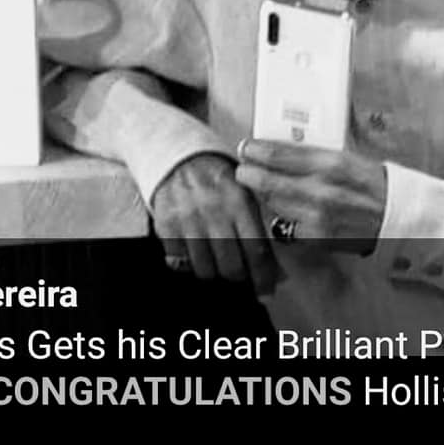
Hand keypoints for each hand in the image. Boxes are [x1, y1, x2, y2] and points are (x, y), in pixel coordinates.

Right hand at [151, 153, 279, 294]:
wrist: (179, 156)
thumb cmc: (217, 177)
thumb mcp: (244, 190)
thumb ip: (259, 222)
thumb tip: (276, 267)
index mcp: (239, 201)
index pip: (256, 251)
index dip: (263, 277)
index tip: (266, 288)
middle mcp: (214, 211)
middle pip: (232, 267)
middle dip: (239, 275)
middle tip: (239, 271)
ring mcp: (188, 219)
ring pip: (205, 270)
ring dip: (213, 270)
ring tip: (216, 259)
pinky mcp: (166, 225)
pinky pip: (180, 263)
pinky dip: (188, 263)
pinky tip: (195, 251)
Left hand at [235, 140, 387, 253]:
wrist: (399, 217)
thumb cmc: (374, 184)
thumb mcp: (345, 157)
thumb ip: (313, 155)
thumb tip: (280, 149)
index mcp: (330, 162)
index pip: (278, 154)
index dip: (256, 150)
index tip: (247, 147)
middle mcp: (321, 189)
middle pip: (267, 180)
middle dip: (249, 173)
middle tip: (243, 169)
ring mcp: (317, 216)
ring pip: (273, 203)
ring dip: (262, 193)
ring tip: (259, 185)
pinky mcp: (317, 237)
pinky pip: (286, 224)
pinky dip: (279, 215)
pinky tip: (280, 208)